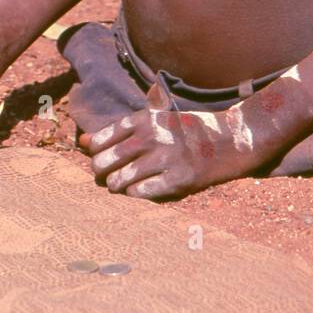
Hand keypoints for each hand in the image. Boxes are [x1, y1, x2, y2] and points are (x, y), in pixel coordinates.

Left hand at [78, 81, 260, 199]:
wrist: (229, 140)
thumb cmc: (187, 131)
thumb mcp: (156, 121)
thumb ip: (120, 131)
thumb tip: (83, 141)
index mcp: (146, 119)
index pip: (103, 138)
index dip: (97, 151)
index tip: (102, 156)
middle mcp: (153, 137)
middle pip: (105, 160)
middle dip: (101, 171)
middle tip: (108, 175)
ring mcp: (166, 159)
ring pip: (120, 180)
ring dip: (117, 186)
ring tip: (122, 184)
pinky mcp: (178, 179)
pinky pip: (142, 192)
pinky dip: (136, 193)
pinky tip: (141, 189)